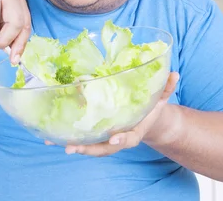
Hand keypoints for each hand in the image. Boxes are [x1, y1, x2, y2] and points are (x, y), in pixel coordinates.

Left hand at [47, 71, 179, 156]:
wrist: (146, 120)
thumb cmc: (150, 108)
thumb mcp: (160, 98)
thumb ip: (166, 87)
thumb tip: (174, 73)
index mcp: (134, 131)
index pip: (129, 139)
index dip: (122, 140)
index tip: (115, 139)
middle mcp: (118, 137)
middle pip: (103, 148)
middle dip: (88, 148)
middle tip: (72, 148)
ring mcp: (106, 138)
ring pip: (89, 145)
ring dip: (72, 144)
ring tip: (54, 141)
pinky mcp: (96, 134)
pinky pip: (81, 138)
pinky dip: (65, 137)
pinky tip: (49, 134)